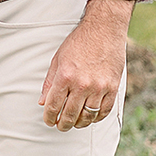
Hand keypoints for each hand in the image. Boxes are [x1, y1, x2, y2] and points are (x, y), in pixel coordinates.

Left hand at [39, 0, 133, 131]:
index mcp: (65, 76)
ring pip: (87, 116)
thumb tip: (43, 102)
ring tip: (74, 123)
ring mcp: (99, 87)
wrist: (104, 29)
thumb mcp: (58, 59)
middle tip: (60, 126)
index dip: (49, 117)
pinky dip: (96, 118)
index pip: (53, 106)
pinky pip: (104, 111)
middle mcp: (82, 84)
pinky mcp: (113, 88)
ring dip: (79, 124)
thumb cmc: (79, 42)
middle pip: (70, 115)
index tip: (48, 121)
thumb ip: (49, 82)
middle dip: (62, 124)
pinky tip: (90, 117)